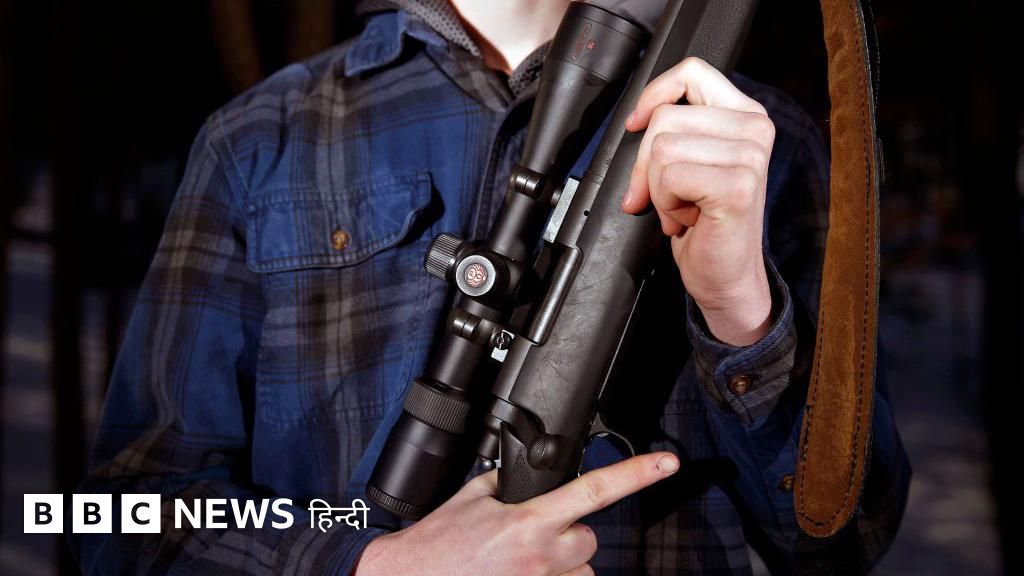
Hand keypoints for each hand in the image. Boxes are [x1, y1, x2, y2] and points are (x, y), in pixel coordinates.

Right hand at [354, 452, 679, 575]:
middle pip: (589, 539)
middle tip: (533, 536)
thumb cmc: (434, 545)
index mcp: (529, 520)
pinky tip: (518, 571)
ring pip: (578, 571)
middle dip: (569, 535)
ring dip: (559, 565)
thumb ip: (505, 485)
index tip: (666, 463)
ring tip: (519, 562)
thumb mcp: (470, 499)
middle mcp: (541, 555)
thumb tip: (521, 478)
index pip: (596, 490)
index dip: (637, 474)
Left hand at [622, 57, 774, 345]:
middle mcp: (754, 129)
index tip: (636, 123)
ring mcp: (750, 156)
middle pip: (666, 117)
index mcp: (746, 116)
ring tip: (683, 208)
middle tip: (668, 196)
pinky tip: (688, 219)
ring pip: (662, 148)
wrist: (725, 277)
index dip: (655, 94)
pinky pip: (668, 177)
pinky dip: (665, 204)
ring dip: (659, 188)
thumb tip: (635, 122)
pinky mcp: (737, 185)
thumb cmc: (705, 224)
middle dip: (648, 164)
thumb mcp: (689, 164)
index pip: (692, 72)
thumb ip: (673, 132)